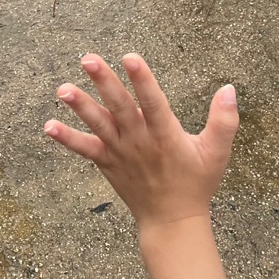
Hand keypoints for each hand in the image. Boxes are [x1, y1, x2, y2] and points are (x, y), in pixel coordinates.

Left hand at [45, 53, 238, 227]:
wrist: (171, 221)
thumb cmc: (196, 183)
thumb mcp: (217, 152)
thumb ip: (224, 120)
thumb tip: (229, 88)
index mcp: (166, 135)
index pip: (153, 102)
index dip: (142, 79)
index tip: (130, 57)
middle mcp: (139, 141)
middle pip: (120, 107)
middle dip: (104, 82)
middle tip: (88, 59)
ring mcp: (120, 153)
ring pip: (98, 125)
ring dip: (80, 106)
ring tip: (62, 88)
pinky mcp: (107, 163)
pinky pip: (85, 150)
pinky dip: (67, 139)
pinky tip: (49, 126)